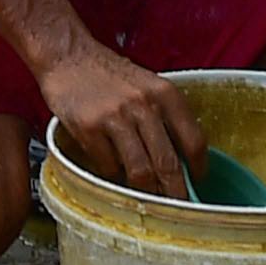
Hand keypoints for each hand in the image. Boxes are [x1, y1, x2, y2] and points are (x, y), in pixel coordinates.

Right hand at [41, 40, 205, 198]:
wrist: (67, 55)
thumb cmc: (108, 74)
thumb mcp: (147, 86)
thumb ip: (164, 118)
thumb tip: (179, 161)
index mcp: (164, 93)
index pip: (194, 141)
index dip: (198, 169)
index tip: (197, 183)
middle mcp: (143, 105)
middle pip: (168, 163)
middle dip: (175, 194)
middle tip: (177, 209)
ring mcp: (115, 117)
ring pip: (139, 171)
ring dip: (145, 192)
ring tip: (146, 199)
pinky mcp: (88, 128)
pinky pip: (108, 166)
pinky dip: (113, 175)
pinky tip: (112, 170)